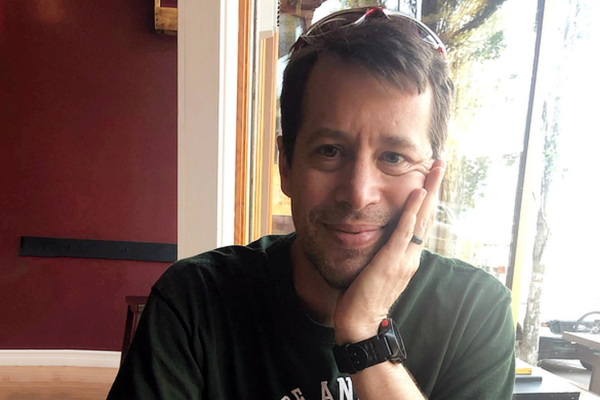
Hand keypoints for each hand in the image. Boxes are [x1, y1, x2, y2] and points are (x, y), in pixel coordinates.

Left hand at [333, 160, 445, 343]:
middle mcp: (411, 255)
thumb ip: (382, 253)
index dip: (426, 200)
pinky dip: (412, 210)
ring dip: (428, 191)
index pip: (420, 223)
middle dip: (433, 187)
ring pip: (420, 218)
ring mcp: (404, 258)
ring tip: (435, 168)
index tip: (429, 179)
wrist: (360, 322)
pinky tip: (417, 193)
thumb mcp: (377, 270)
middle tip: (440, 163)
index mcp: (408, 257)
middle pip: (426, 215)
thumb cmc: (364, 297)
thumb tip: (377, 237)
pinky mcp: (391, 260)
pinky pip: (404, 231)